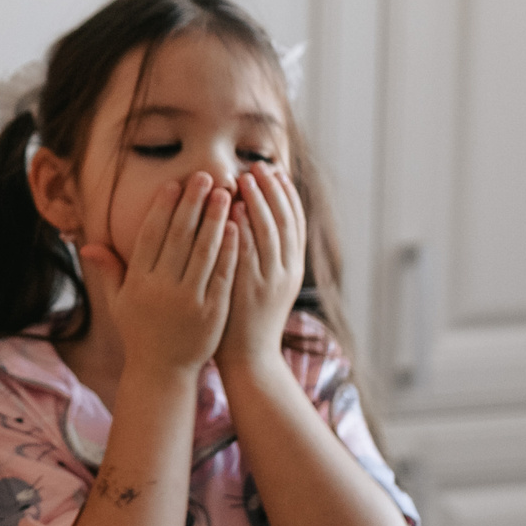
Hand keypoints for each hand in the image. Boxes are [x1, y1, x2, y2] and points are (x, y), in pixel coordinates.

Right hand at [82, 172, 236, 382]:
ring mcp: (189, 300)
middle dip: (193, 204)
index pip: (151, 236)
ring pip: (204, 251)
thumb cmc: (140, 332)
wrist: (163, 372)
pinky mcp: (212, 311)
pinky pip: (223, 274)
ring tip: (226, 194)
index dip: (163, 208)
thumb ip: (109, 271)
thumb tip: (88, 245)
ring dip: (216, 219)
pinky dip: (230, 249)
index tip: (174, 185)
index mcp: (138, 282)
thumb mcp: (118, 302)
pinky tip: (237, 227)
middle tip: (205, 177)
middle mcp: (162, 288)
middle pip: (179, 237)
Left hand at [217, 163, 305, 377]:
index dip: (286, 194)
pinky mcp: (250, 292)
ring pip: (268, 234)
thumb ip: (265, 253)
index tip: (275, 170)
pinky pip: (247, 255)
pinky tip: (231, 211)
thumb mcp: (267, 283)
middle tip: (258, 166)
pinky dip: (242, 231)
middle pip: (284, 222)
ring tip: (244, 179)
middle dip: (272, 191)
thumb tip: (255, 218)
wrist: (250, 359)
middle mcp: (286, 272)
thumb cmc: (249, 318)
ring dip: (257, 204)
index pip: (295, 222)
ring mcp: (269, 282)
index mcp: (293, 268)